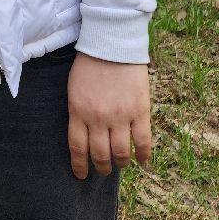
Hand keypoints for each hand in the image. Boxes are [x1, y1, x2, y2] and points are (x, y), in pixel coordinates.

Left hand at [66, 52, 151, 178]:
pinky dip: (144, 155)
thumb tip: (84, 135)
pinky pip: (143, 141)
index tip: (81, 175)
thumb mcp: (74, 89)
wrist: (112, 44)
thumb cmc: (90, 64)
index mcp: (78, 111)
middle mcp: (98, 118)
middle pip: (100, 154)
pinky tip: (143, 162)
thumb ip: (79, 112)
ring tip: (121, 164)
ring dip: (121, 163)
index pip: (77, 148)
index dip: (79, 165)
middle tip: (103, 169)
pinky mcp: (139, 111)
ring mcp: (120, 116)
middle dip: (101, 166)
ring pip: (121, 153)